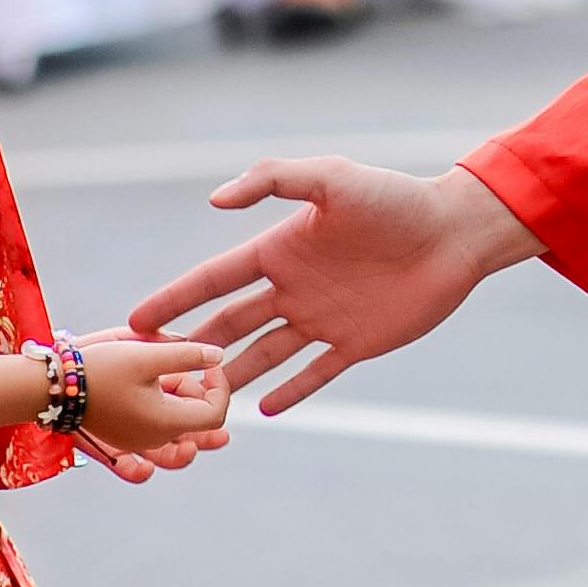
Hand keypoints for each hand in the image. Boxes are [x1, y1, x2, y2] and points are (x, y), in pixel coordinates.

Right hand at [64, 324, 231, 471]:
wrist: (52, 387)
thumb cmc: (98, 370)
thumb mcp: (147, 355)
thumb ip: (187, 355)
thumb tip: (219, 356)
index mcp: (166, 423)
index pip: (216, 414)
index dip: (221, 386)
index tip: (208, 361)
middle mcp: (154, 440)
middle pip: (198, 425)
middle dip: (202, 393)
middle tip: (190, 366)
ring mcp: (138, 442)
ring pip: (178, 431)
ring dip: (184, 403)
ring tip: (179, 378)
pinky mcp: (123, 437)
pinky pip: (154, 439)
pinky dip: (164, 419)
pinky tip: (163, 398)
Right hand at [128, 159, 540, 414]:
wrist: (453, 231)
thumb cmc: (393, 198)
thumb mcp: (331, 177)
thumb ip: (273, 179)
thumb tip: (215, 200)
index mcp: (281, 249)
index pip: (214, 280)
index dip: (175, 299)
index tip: (134, 321)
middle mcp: (294, 287)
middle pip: (230, 323)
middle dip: (193, 345)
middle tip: (153, 373)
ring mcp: (322, 317)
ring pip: (264, 353)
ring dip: (234, 375)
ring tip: (200, 400)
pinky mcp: (356, 342)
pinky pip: (315, 372)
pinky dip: (290, 391)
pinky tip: (262, 409)